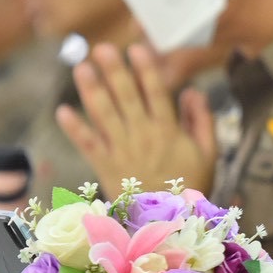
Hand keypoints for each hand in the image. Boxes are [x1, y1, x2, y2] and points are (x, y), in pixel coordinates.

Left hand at [56, 42, 215, 197]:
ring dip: (91, 90)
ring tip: (81, 67)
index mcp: (168, 131)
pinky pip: (88, 145)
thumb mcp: (209, 153)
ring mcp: (122, 151)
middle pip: (126, 97)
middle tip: (102, 48)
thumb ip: (202, 120)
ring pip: (104, 115)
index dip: (146, 69)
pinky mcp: (106, 167)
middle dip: (114, 71)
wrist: (169, 224)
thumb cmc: (190, 185)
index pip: (155, 92)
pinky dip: (75, 129)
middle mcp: (143, 136)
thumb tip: (192, 90)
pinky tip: (63, 111)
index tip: (137, 48)